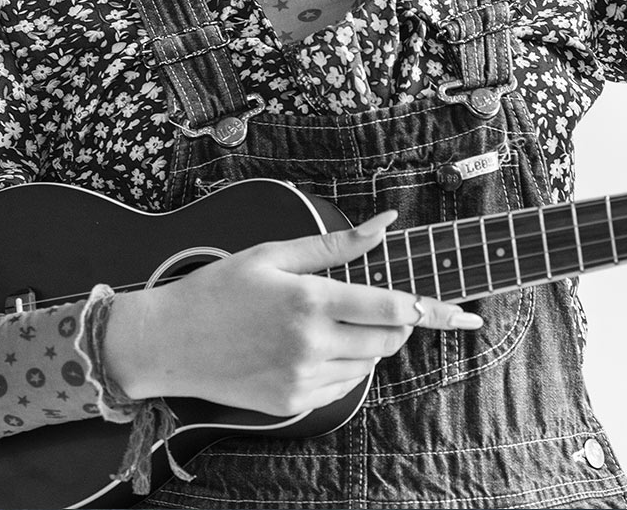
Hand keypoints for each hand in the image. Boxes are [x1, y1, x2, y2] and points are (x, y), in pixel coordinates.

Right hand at [103, 210, 479, 416]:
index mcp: (310, 302)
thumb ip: (336, 245)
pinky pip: (342, 387)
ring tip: (337, 323)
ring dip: (371, 346)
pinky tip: (318, 348)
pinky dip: (346, 368)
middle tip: (381, 306)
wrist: (165, 343)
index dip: (430, 309)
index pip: (392, 308)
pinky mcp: (289, 403)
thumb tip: (386, 223)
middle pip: (389, 341)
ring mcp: (300, 379)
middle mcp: (309, 345)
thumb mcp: (275, 254)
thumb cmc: (218, 289)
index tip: (460, 311)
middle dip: (398, 323)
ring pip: (368, 366)